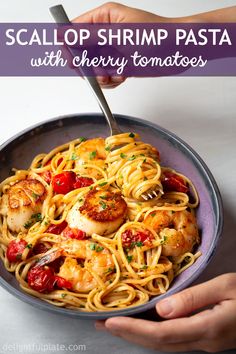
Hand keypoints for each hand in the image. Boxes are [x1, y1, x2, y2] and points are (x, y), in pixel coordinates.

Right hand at [72, 2, 165, 87]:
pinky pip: (106, 76)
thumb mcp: (121, 35)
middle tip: (102, 71)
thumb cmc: (158, 36)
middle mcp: (105, 33)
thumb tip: (65, 34)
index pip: (72, 31)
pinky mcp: (120, 63)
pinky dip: (111, 80)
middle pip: (81, 52)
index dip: (70, 48)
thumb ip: (90, 36)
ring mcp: (113, 49)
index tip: (76, 62)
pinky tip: (123, 75)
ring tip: (116, 73)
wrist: (181, 50)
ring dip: (101, 76)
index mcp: (103, 18)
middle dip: (89, 66)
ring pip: (93, 67)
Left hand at [95, 273, 235, 351]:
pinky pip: (173, 340)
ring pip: (164, 344)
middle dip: (127, 335)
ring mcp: (204, 344)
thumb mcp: (225, 287)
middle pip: (158, 343)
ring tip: (114, 326)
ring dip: (137, 336)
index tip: (110, 322)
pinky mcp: (206, 339)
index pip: (161, 333)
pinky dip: (152, 334)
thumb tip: (162, 309)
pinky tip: (142, 327)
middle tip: (101, 325)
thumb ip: (194, 298)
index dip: (133, 329)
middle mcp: (202, 342)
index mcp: (207, 328)